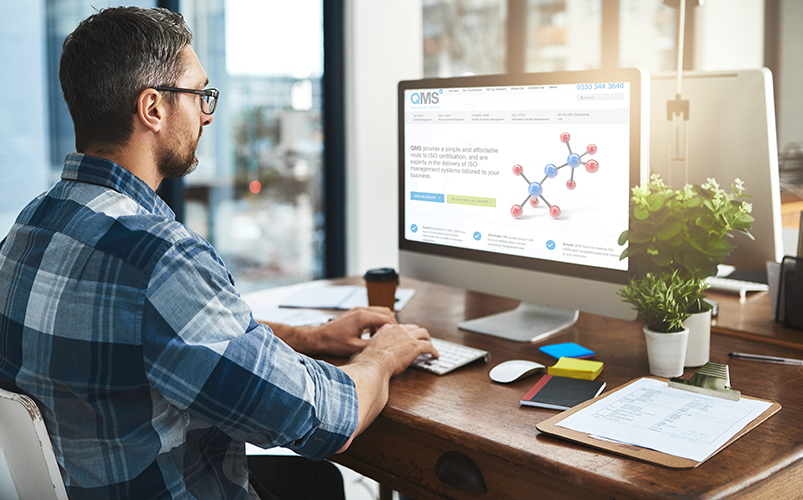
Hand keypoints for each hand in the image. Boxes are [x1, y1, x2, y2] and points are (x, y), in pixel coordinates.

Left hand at [293, 306, 397, 356]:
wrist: (319, 337)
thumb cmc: (334, 342)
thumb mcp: (355, 347)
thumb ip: (372, 345)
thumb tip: (385, 347)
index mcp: (363, 317)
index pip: (387, 318)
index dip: (394, 328)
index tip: (397, 337)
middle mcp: (361, 310)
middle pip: (385, 312)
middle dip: (391, 324)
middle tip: (393, 336)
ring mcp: (358, 310)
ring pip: (379, 312)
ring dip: (383, 323)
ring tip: (383, 336)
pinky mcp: (355, 313)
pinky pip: (371, 314)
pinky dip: (376, 322)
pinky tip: (373, 333)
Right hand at [337, 322, 437, 452]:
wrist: (372, 365)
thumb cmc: (364, 364)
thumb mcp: (362, 355)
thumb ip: (365, 356)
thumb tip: (358, 366)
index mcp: (384, 330)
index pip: (397, 327)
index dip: (403, 332)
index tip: (406, 338)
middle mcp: (397, 329)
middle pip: (412, 327)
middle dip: (418, 333)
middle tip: (422, 341)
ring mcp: (407, 336)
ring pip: (423, 333)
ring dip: (428, 340)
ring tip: (431, 348)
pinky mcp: (415, 346)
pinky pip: (429, 346)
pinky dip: (434, 351)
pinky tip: (436, 356)